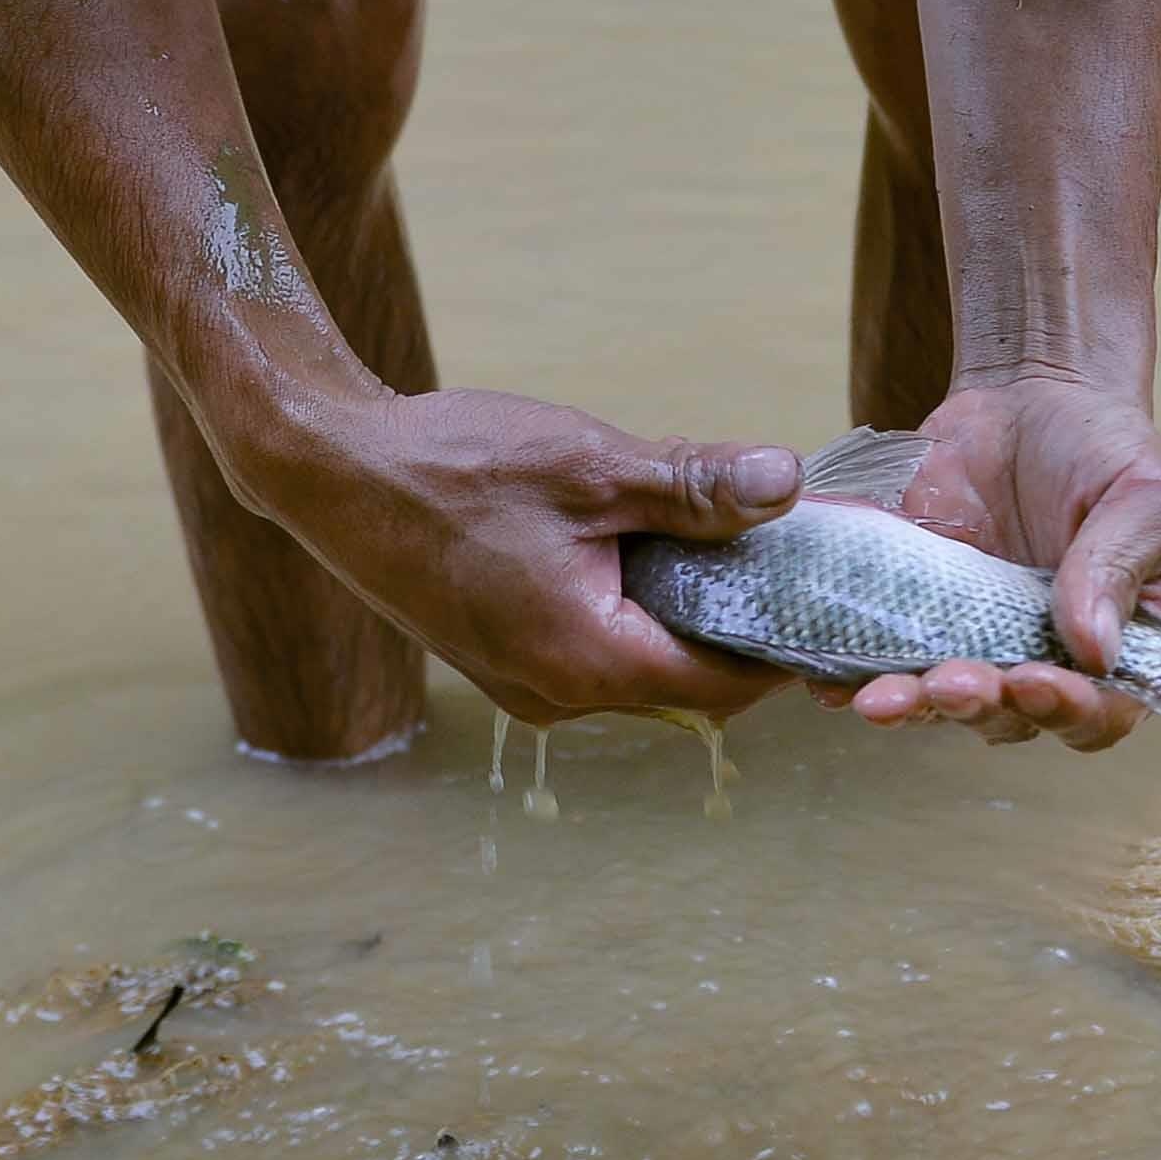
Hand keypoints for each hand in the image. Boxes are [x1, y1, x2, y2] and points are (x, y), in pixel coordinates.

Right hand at [266, 386, 803, 728]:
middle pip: (687, 684)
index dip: (787, 644)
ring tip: (725, 539)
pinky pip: (595, 651)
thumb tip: (789, 484)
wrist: (329, 470)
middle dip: (744, 628)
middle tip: (791, 555)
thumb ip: (694, 487)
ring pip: (640, 666)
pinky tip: (646, 543)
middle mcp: (555, 694)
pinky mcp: (501, 656)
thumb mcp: (592, 466)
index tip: (831, 593)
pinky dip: (636, 609)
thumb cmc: (453, 465)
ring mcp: (522, 682)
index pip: (725, 685)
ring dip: (687, 616)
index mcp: (585, 660)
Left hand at [830, 372, 1160, 751]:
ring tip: (879, 698)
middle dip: (979, 707)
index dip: (1068, 712)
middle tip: (950, 682)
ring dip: (912, 707)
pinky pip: (883, 653)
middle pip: (1011, 718)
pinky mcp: (914, 609)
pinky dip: (852, 672)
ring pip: (940, 701)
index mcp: (1111, 645)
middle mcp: (1040, 657)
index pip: (1098, 713)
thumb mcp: (1141, 495)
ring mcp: (973, 638)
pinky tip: (827, 680)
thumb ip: (1117, 566)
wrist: (1030, 394)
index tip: (1033, 680)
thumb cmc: (1103, 449)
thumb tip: (1095, 653)